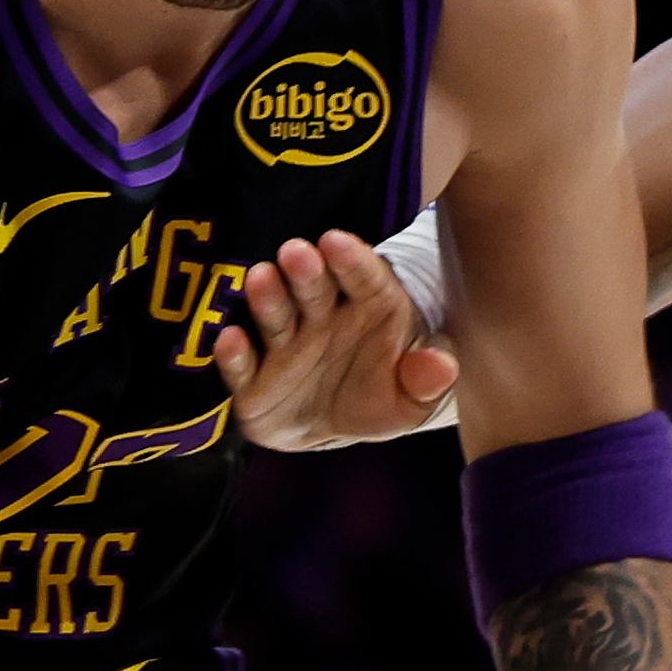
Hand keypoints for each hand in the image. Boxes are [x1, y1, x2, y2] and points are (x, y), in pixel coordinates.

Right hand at [210, 233, 461, 450]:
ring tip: (260, 278)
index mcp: (368, 307)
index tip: (338, 243)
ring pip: (275, 316)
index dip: (352, 261)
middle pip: (314, 288)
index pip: (364, 279)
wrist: (332, 427)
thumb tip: (441, 366)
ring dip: (266, 298)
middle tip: (295, 252)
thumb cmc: (381, 394)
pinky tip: (230, 338)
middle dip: (304, 270)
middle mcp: (321, 316)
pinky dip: (234, 355)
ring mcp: (284, 344)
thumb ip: (428, 380)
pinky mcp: (252, 378)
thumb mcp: (414, 398)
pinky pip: (241, 366)